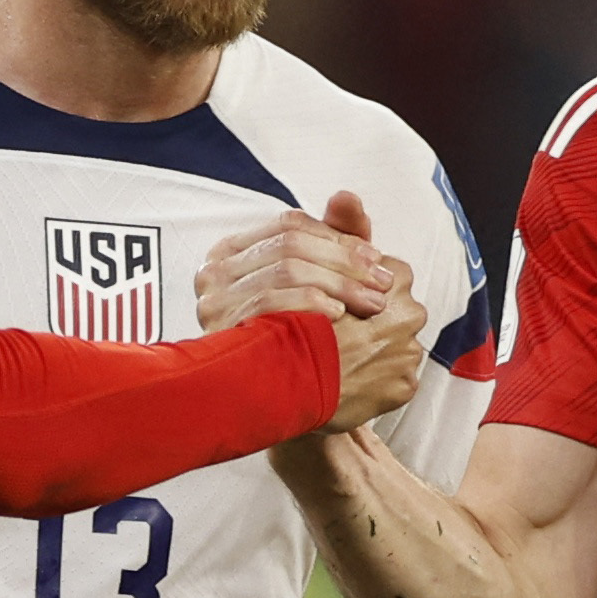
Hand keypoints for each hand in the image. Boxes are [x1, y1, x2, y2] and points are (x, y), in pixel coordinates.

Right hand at [199, 189, 403, 326]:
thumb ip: (332, 241)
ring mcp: (212, 300)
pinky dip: (311, 302)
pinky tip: (339, 315)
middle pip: (292, 245)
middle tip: (384, 284)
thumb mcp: (314, 285)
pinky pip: (272, 301)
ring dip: (339, 283)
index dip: (338, 238)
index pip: (291, 226)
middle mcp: (214, 271)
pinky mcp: (221, 328)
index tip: (377, 259)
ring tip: (373, 303)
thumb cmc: (293, 339)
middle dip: (346, 261)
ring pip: (287, 269)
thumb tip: (347, 197)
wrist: (261, 401)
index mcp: (232, 252)